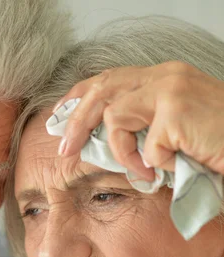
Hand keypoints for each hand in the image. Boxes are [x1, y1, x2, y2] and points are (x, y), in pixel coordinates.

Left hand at [55, 61, 223, 178]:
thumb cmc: (216, 142)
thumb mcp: (175, 128)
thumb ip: (144, 125)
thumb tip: (105, 141)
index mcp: (163, 76)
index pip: (110, 78)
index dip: (79, 97)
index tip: (60, 117)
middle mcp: (164, 75)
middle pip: (101, 90)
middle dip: (75, 123)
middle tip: (65, 152)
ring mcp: (170, 90)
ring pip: (115, 118)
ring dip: (122, 152)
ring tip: (145, 170)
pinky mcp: (175, 111)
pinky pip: (146, 147)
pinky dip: (155, 165)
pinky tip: (174, 166)